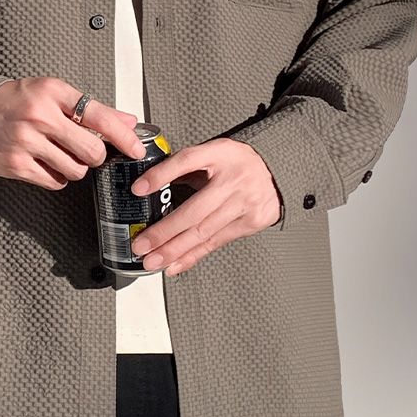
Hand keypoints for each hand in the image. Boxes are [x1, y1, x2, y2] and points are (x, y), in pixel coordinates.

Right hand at [0, 77, 145, 187]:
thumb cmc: (16, 102)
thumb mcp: (52, 93)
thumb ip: (91, 108)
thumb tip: (128, 122)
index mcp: (53, 92)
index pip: (99, 116)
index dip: (124, 137)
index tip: (135, 148)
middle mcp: (40, 116)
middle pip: (91, 150)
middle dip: (95, 156)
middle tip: (85, 151)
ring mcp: (27, 142)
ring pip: (76, 170)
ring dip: (74, 167)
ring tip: (57, 154)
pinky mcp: (16, 165)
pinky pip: (55, 182)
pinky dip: (56, 177)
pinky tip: (44, 163)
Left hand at [129, 137, 283, 274]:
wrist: (278, 171)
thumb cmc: (239, 162)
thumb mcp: (213, 152)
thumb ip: (186, 166)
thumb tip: (150, 184)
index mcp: (220, 154)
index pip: (186, 161)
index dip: (161, 175)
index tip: (138, 189)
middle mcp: (233, 181)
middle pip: (194, 210)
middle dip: (164, 232)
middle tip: (142, 244)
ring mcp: (244, 204)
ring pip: (203, 232)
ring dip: (174, 250)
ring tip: (153, 260)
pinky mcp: (250, 223)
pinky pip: (216, 242)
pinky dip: (193, 256)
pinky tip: (175, 265)